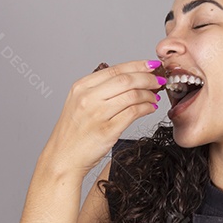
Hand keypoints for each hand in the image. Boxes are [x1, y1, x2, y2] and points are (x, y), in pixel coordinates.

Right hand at [41, 60, 163, 176]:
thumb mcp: (79, 103)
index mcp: (81, 87)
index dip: (138, 65)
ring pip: (132, 95)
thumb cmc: (73, 133)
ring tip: (154, 97)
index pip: (115, 69)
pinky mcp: (107, 130)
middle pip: (126, 79)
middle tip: (159, 80)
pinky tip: (149, 108)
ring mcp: (97, 114)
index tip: (152, 65)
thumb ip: (99, 89)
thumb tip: (129, 79)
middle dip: (148, 78)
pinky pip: (133, 113)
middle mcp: (88, 98)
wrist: (63, 157)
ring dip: (149, 94)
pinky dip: (146, 108)